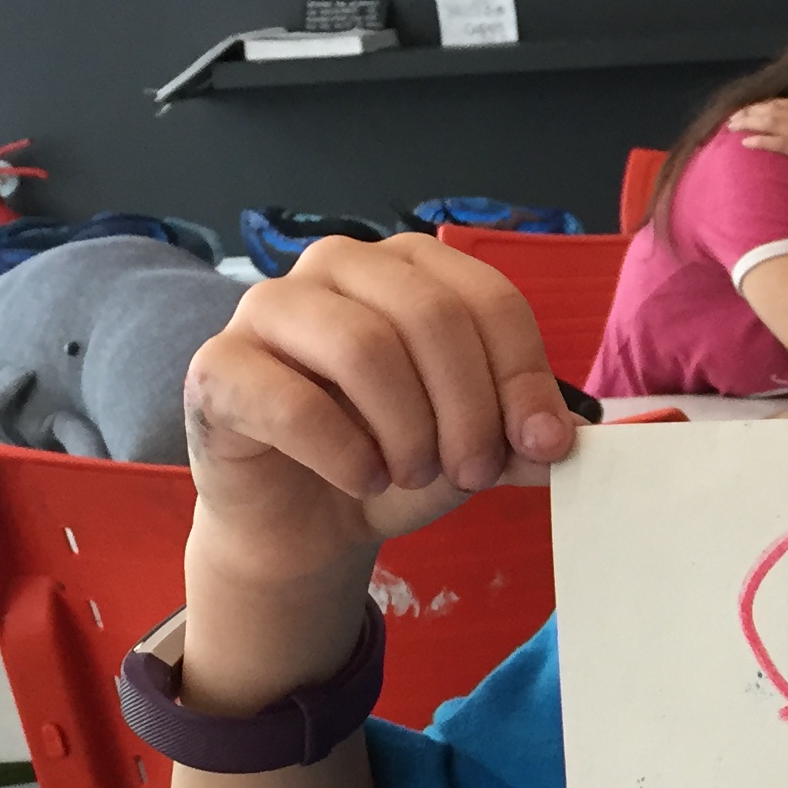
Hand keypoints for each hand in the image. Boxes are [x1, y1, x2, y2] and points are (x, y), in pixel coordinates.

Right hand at [181, 233, 576, 596]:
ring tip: (413, 476)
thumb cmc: (389, 461)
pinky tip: (362, 479)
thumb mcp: (473, 450)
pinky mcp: (218, 365)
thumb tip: (569, 435)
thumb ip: (522, 435)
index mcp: (408, 267)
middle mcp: (337, 266)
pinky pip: (292, 402)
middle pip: (430, 316)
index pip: (486, 298)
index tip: (542, 445)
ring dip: (407, 431)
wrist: (302, 522)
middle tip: (474, 473)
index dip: (524, 376)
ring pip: (363, 348)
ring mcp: (268, 307)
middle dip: (469, 409)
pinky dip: (344, 455)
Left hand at [731, 97, 787, 189]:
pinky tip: (745, 143)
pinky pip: (779, 142)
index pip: (785, 104)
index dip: (765, 105)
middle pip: (773, 109)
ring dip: (749, 122)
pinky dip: (761, 141)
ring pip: (771, 121)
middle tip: (731, 118)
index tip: (750, 109)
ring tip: (731, 126)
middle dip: (750, 111)